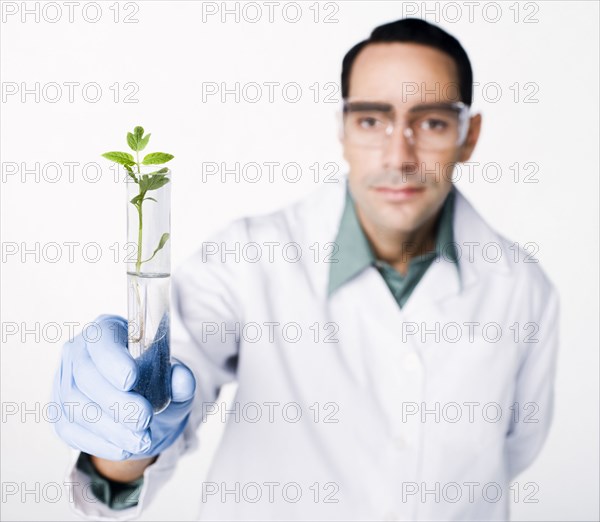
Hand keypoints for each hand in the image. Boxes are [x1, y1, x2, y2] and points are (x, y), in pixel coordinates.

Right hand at [52, 314, 195, 459]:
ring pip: (77, 406)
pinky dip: (100, 443)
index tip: (131, 379)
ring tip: (142, 440)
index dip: (112, 359)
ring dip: (111, 427)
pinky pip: (72, 430)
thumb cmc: (157, 384)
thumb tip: (182, 378)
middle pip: (86, 376)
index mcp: (108, 330)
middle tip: (144, 419)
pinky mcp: (60, 413)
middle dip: (116, 401)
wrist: (145, 411)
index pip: (101, 338)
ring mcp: (65, 383)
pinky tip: (124, 448)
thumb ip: (181, 380)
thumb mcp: (175, 382)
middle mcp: (79, 351)